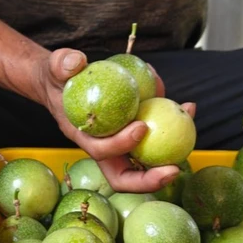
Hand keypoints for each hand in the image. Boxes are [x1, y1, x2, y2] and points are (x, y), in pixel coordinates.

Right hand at [37, 49, 190, 193]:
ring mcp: (119, 143)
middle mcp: (102, 147)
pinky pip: (154, 138)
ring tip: (189, 118)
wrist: (59, 83)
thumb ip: (62, 63)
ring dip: (171, 151)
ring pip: (146, 160)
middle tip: (174, 168)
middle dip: (150, 180)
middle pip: (126, 177)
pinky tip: (185, 104)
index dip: (121, 145)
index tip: (141, 127)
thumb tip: (76, 62)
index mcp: (83, 136)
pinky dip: (172, 124)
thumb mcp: (53, 67)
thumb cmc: (56, 77)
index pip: (101, 152)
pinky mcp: (132, 134)